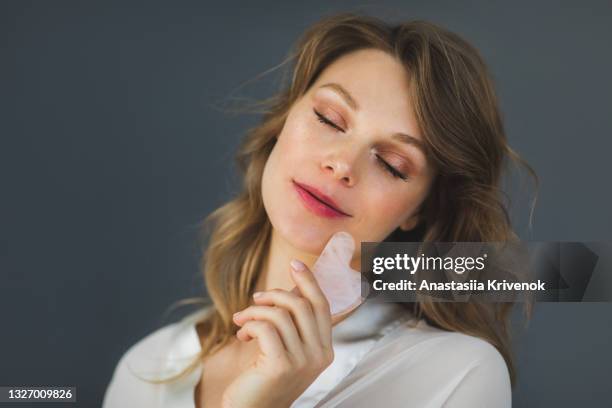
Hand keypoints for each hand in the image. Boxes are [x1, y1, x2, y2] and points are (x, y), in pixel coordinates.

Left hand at [221, 259, 335, 407]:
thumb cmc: (265, 378)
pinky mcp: (281, 365)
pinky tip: (242, 334)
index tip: (295, 263)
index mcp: (325, 349)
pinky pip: (266, 328)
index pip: (322, 305)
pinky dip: (250, 324)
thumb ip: (292, 322)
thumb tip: (292, 288)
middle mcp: (319, 355)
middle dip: (275, 294)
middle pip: (302, 305)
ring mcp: (302, 361)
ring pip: (280, 314)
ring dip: (256, 311)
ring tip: (242, 319)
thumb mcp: (286, 348)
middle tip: (256, 298)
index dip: (309, 281)